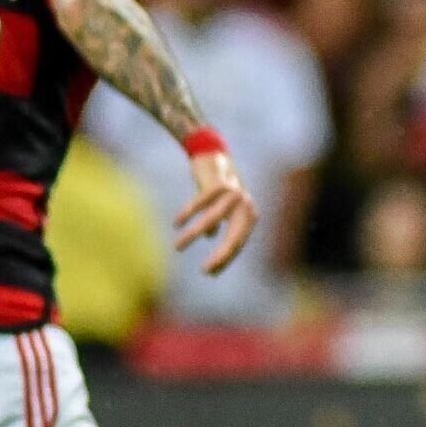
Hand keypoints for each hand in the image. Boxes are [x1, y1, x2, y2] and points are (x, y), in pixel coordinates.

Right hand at [176, 147, 257, 272]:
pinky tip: (176, 224)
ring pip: (211, 220)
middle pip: (233, 237)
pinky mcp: (218, 184)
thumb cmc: (217, 186)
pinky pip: (199, 203)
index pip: (237, 244)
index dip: (224, 259)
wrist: (211, 153)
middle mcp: (245, 206)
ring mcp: (233, 194)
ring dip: (192, 235)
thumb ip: (222, 225)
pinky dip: (187, 213)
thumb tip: (212, 238)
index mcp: (249, 215)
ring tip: (177, 247)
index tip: (210, 273)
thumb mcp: (221, 208)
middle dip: (220, 257)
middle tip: (205, 271)